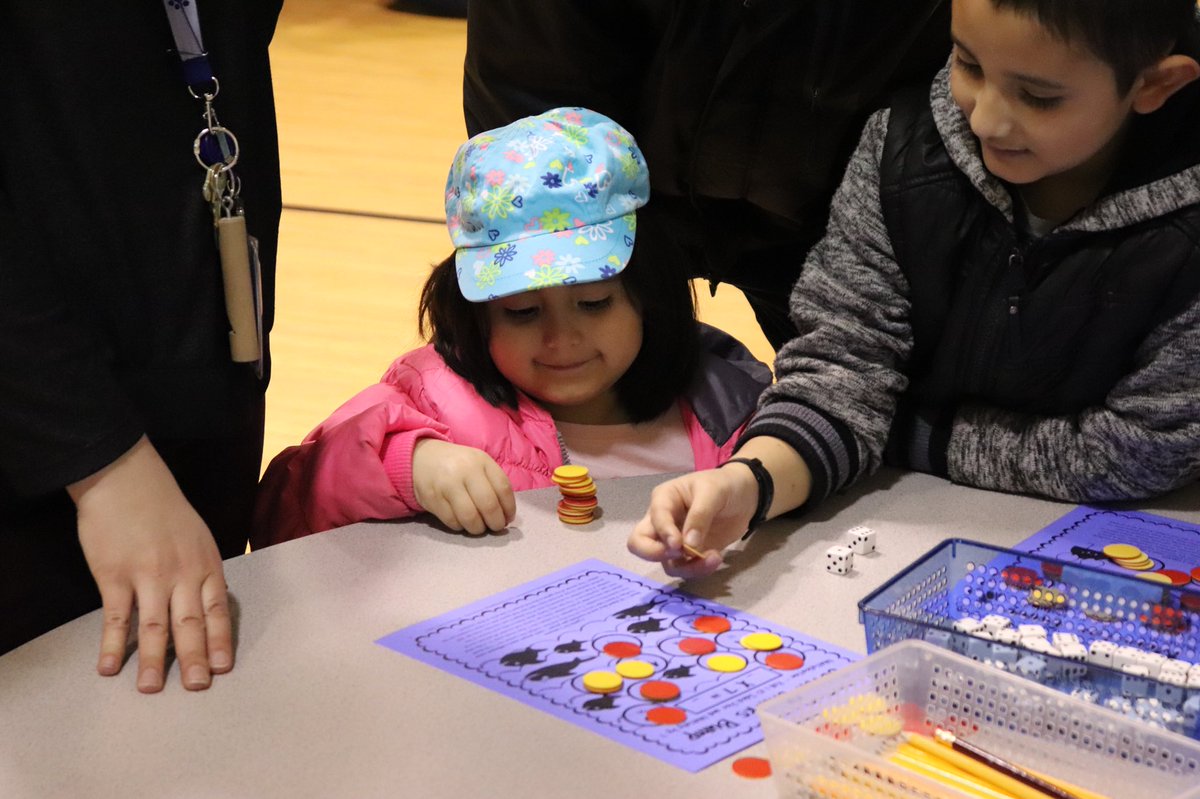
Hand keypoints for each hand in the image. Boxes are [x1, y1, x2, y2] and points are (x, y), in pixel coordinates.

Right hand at [68, 436, 231, 692]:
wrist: (126, 479)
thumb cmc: (163, 507)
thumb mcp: (197, 535)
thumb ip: (203, 569)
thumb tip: (211, 600)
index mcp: (205, 564)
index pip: (218, 609)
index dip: (220, 640)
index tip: (224, 667)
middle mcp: (181, 573)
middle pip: (191, 623)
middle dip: (195, 658)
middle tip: (198, 688)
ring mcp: (148, 576)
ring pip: (155, 627)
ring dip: (154, 661)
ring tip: (152, 689)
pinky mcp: (114, 576)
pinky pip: (116, 617)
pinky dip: (113, 644)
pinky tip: (109, 666)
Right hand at [412, 439, 515, 534]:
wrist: (421, 457)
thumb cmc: (457, 464)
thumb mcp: (478, 463)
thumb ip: (492, 483)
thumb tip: (506, 514)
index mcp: (481, 461)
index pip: (503, 488)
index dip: (509, 508)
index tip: (508, 518)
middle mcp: (465, 471)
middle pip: (488, 505)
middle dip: (496, 522)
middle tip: (495, 527)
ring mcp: (447, 484)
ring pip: (470, 517)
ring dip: (478, 528)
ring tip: (478, 527)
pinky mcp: (432, 498)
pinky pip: (452, 521)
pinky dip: (460, 526)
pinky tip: (461, 522)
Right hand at [627, 466, 758, 578]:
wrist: (745, 496)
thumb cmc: (724, 486)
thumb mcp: (713, 492)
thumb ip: (699, 516)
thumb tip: (688, 545)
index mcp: (664, 500)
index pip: (654, 519)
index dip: (663, 533)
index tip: (678, 545)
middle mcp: (663, 522)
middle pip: (639, 543)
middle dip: (653, 554)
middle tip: (678, 555)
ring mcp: (675, 541)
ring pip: (665, 562)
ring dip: (687, 567)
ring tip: (713, 559)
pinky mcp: (689, 554)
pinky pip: (685, 569)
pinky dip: (699, 570)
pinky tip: (716, 558)